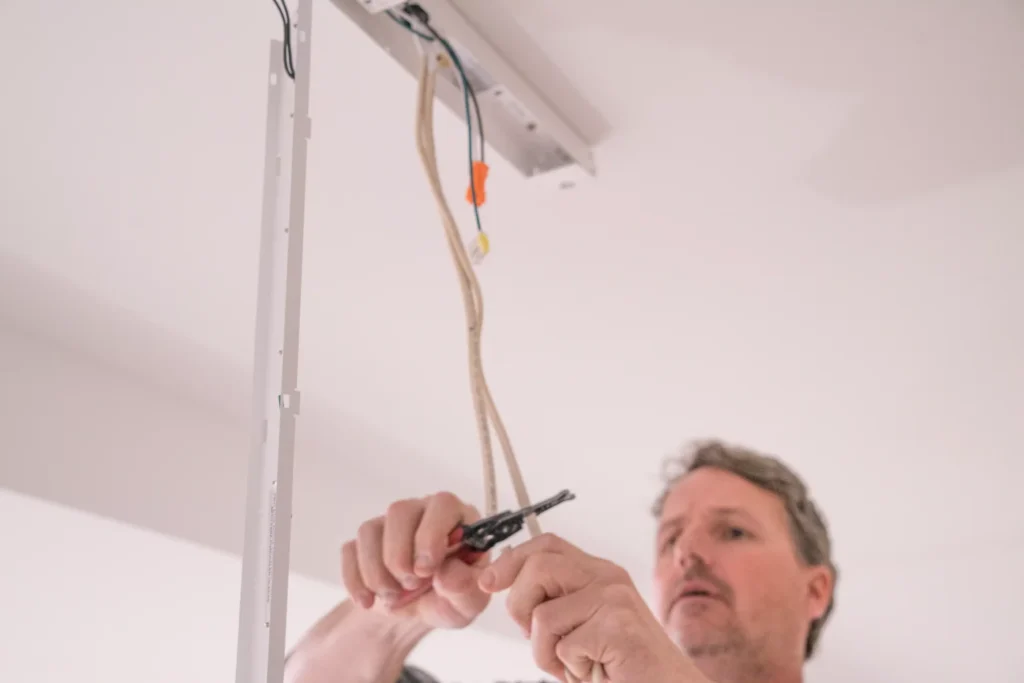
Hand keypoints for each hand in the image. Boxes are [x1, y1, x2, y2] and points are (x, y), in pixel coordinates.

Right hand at [341, 492, 490, 629]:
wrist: (424, 609)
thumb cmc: (453, 596)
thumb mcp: (469, 601)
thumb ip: (466, 589)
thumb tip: (446, 576)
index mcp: (455, 516)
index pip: (442, 504)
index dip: (430, 535)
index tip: (425, 570)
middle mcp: (421, 510)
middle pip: (399, 512)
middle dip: (399, 556)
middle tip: (410, 585)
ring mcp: (390, 523)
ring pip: (369, 530)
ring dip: (376, 571)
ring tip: (392, 596)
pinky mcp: (366, 541)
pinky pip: (350, 549)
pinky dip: (355, 580)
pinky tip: (368, 601)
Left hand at [478, 533, 706, 682]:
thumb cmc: (618, 665)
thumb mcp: (579, 625)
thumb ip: (553, 599)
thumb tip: (503, 577)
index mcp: (598, 572)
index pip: (546, 545)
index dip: (512, 559)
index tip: (488, 582)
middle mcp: (608, 577)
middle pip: (537, 567)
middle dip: (520, 607)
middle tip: (536, 639)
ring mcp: (615, 600)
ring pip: (543, 614)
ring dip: (544, 650)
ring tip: (571, 663)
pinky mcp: (618, 627)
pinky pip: (564, 647)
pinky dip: (570, 669)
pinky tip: (595, 670)